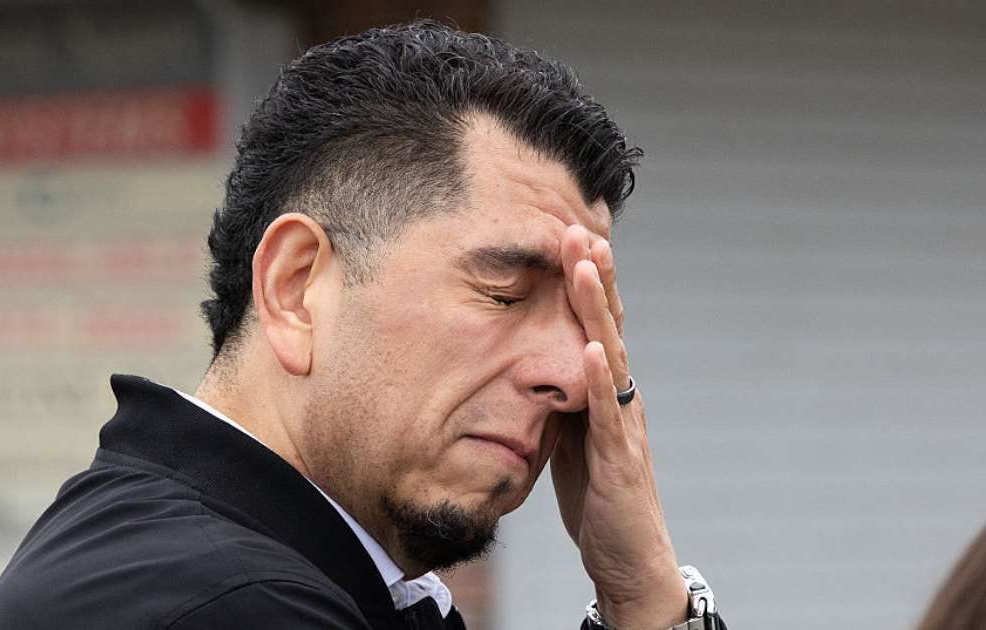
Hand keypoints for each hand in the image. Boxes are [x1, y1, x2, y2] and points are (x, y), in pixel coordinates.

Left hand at [549, 224, 685, 629]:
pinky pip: (609, 415)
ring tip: (586, 267)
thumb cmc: (599, 497)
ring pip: (612, 356)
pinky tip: (593, 349)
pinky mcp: (621, 460)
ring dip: (598, 311)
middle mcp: (622, 399)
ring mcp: (625, 426)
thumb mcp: (569, 437)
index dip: (586, 283)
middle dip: (594, 278)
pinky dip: (601, 379)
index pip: (597, 325)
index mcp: (606, 392)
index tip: (569, 236)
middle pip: (609, 326)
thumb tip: (530, 363)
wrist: (628, 559)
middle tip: (579, 229)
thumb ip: (560, 398)